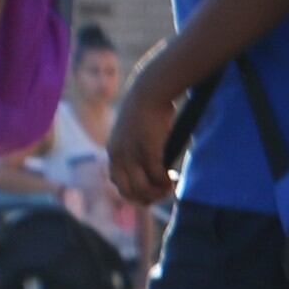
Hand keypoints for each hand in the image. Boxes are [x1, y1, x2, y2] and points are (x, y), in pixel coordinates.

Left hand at [107, 59, 183, 206]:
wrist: (150, 90)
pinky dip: (167, 182)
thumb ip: (137, 148)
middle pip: (127, 191)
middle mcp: (118, 155)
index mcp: (113, 151)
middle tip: (163, 193)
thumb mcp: (135, 131)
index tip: (151, 189)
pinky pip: (157, 176)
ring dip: (158, 193)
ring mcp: (132, 153)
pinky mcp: (148, 150)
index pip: (117, 183)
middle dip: (146, 198)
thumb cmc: (148, 107)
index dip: (134, 192)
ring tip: (171, 187)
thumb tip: (152, 164)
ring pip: (142, 188)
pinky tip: (175, 177)